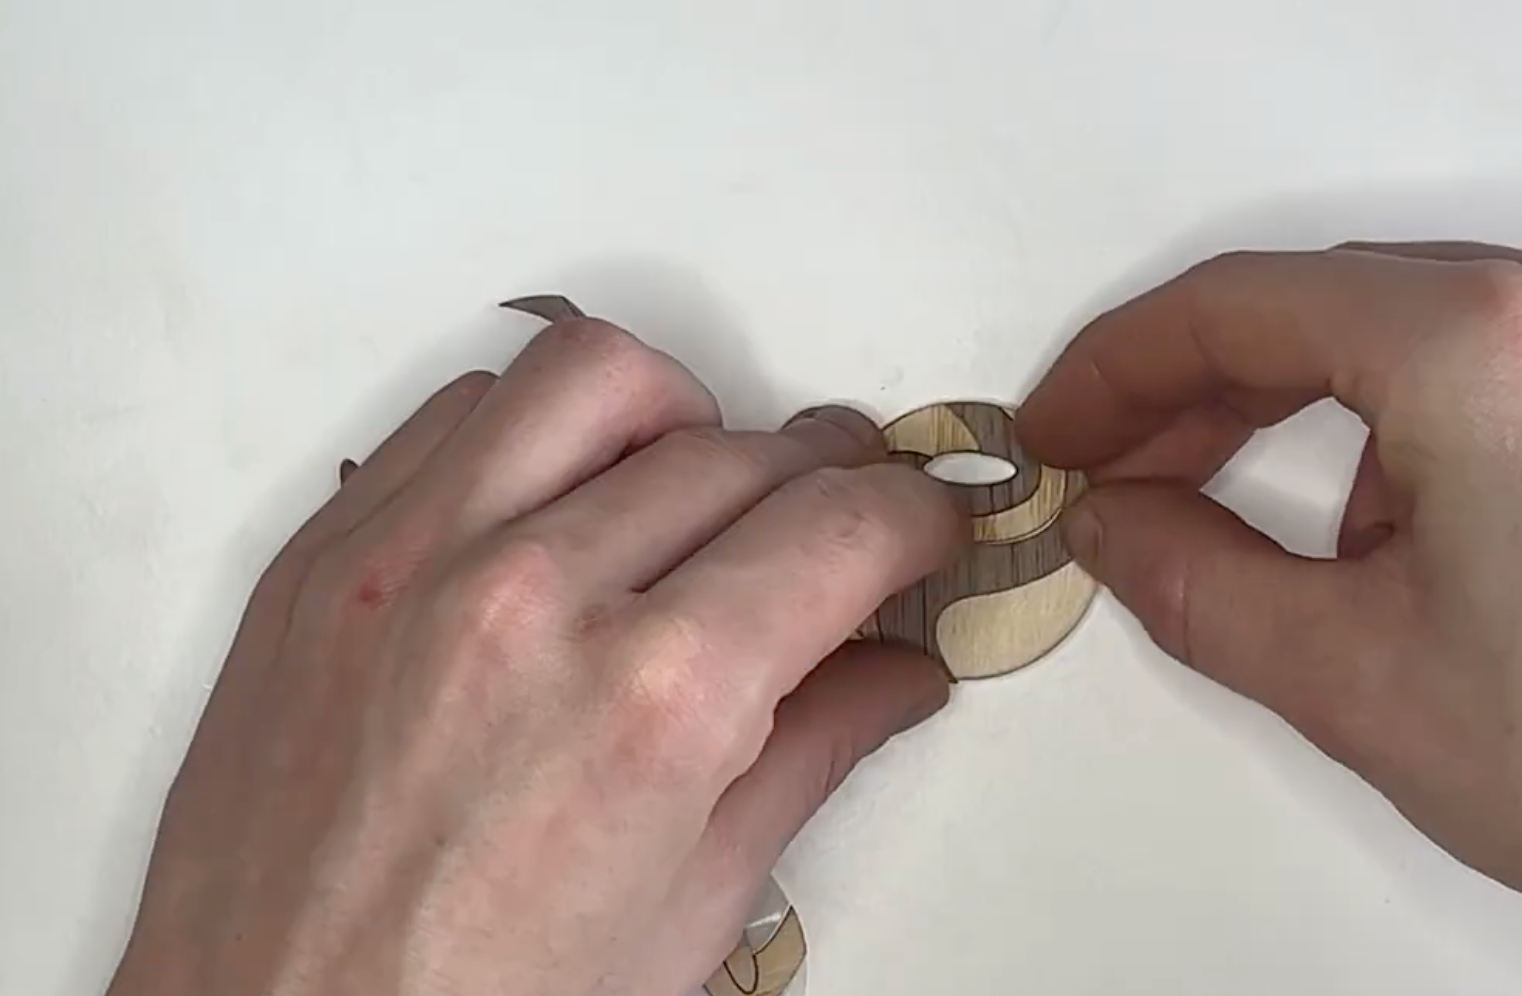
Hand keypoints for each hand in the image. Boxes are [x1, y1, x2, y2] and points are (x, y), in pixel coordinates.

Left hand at [105, 314, 963, 995]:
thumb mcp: (687, 912)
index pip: (840, 528)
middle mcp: (529, 599)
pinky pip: (461, 410)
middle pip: (742, 450)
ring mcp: (409, 560)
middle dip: (826, 480)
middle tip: (839, 528)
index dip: (915, 515)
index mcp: (651, 705)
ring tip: (699, 491)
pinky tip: (563, 502)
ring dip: (684, 418)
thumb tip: (890, 673)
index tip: (925, 524)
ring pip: (597, 375)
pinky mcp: (324, 557)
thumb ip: (806, 757)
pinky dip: (541, 428)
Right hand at [1019, 236, 1521, 993]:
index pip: (1238, 304)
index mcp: (1491, 350)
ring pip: (1422, 324)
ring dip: (1322, 412)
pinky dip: (1434, 415)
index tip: (1066, 425)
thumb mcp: (1349, 676)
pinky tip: (1418, 523)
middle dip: (1207, 394)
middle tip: (1127, 475)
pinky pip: (1520, 349)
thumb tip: (1113, 519)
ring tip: (1302, 542)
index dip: (1118, 368)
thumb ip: (1188, 577)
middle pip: (1330, 304)